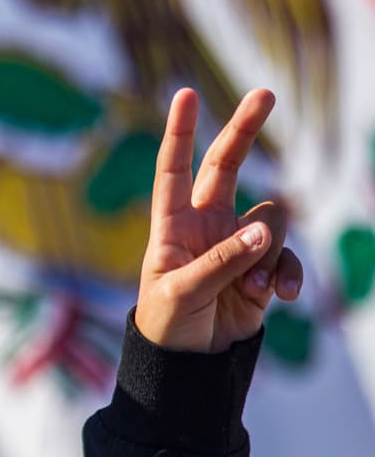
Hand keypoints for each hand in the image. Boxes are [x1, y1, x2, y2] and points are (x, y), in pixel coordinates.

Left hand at [135, 88, 302, 351]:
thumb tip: (264, 229)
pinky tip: (280, 298)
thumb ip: (223, 260)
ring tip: (252, 290)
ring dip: (269, 252)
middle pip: (227, 167)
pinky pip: (286, 257)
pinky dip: (287, 275)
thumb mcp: (184, 293)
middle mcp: (205, 225)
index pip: (174, 169)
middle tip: (265, 93)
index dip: (180, 132)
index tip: (185, 95)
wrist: (187, 363)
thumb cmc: (168, 325)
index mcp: (172, 224)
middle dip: (245, 130)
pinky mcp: (260, 268)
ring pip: (271, 220)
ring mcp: (236, 243)